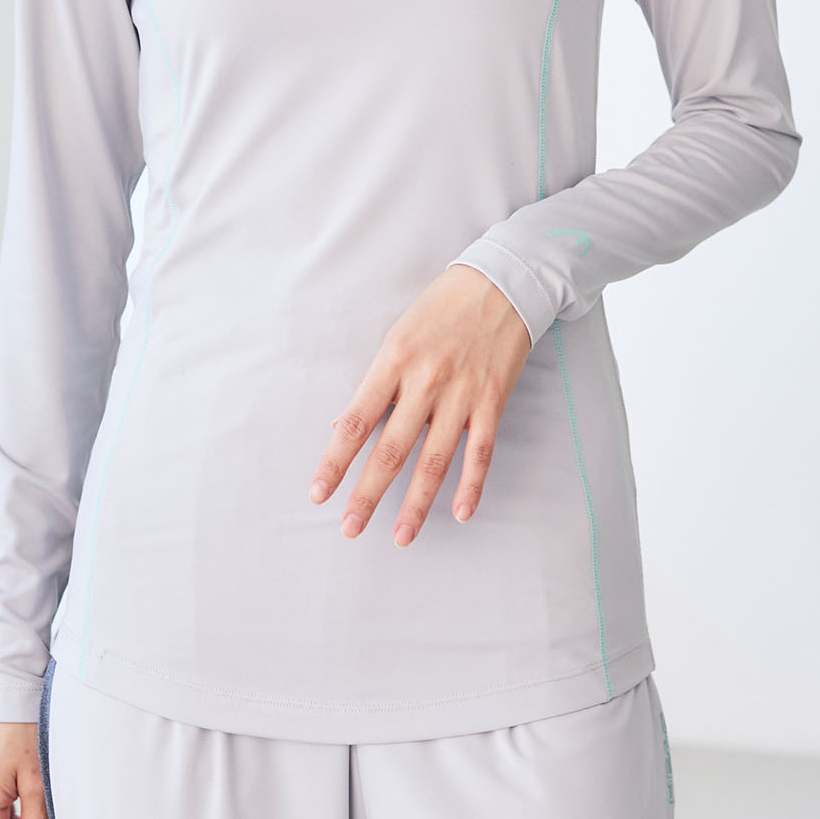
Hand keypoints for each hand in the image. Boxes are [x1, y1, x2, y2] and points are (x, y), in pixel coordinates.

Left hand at [307, 264, 532, 546]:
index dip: (335, 460)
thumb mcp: (397, 336)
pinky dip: (471, 485)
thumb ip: (374, 384)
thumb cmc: (440, 308)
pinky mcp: (493, 400)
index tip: (319, 492)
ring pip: (436, 459)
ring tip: (401, 536)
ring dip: (417, 503)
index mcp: (393, 361)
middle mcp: (425, 381)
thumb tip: (342, 427)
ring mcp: (462, 394)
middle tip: (351, 528)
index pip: (356, 420)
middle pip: (392, 449)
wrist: (500, 282)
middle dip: (369, 493)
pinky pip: (481, 451)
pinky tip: (461, 513)